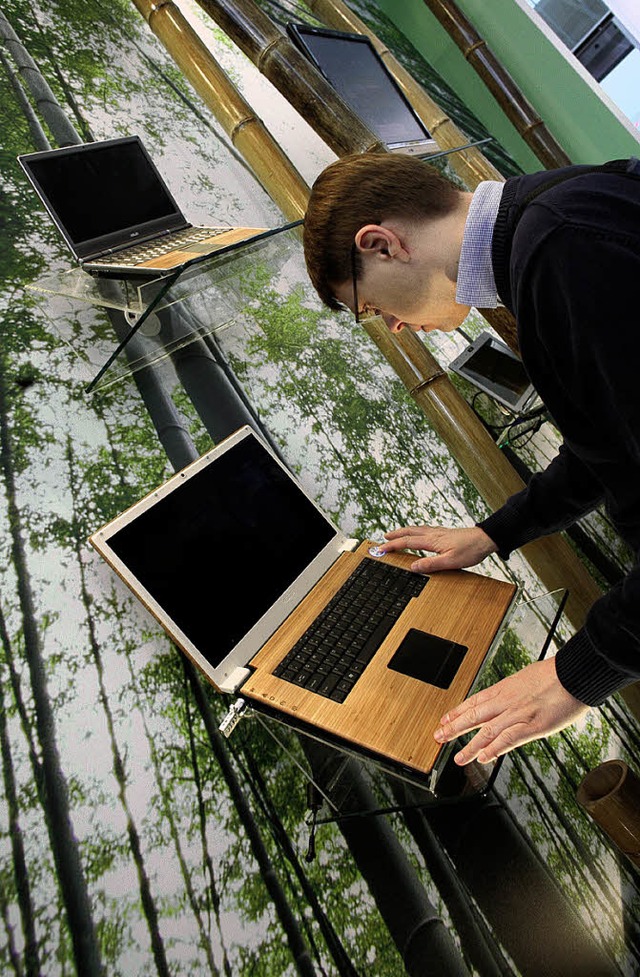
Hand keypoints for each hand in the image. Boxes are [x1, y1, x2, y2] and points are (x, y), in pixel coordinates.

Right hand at [381, 524, 496, 572]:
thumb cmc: (471, 550)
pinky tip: (419, 534)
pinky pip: (424, 530)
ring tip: (396, 534)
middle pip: (409, 532)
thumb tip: (413, 566)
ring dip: (404, 532)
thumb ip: (431, 564)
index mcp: (432, 541)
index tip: (382, 548)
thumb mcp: (450, 562)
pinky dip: (415, 531)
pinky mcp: (444, 533)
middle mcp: (433, 534)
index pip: (407, 542)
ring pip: (416, 530)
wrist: (485, 539)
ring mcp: (439, 532)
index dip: (393, 545)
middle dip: (395, 535)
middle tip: (384, 537)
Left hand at [434, 658, 589, 763]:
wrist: (574, 673)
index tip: (444, 719)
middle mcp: (507, 701)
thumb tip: (510, 697)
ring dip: (471, 747)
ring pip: (487, 731)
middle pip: (474, 715)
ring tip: (458, 758)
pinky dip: (495, 749)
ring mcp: (518, 713)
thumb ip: (516, 691)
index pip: (474, 701)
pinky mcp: (533, 725)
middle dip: (454, 728)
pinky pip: (509, 739)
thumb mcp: (527, 678)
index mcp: (505, 688)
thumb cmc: (556, 674)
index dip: (457, 712)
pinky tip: (484, 758)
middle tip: (438, 737)